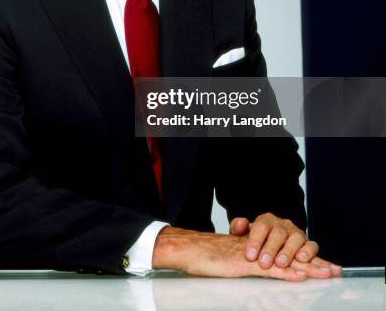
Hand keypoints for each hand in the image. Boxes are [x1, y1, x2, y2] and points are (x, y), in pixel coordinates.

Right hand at [152, 226, 338, 280]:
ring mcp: (252, 256)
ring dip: (307, 267)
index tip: (323, 265)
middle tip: (334, 269)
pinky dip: (285, 272)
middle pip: (290, 254)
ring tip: (326, 273)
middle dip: (314, 262)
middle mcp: (257, 249)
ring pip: (284, 261)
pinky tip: (298, 274)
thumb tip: (256, 267)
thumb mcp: (229, 259)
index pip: (284, 252)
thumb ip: (244, 261)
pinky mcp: (244, 264)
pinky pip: (268, 269)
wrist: (189, 249)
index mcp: (256, 248)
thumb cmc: (205, 256)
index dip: (304, 258)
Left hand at [229, 213, 341, 275]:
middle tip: (264, 263)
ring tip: (281, 263)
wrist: (272, 242)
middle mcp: (283, 225)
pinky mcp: (308, 244)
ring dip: (289, 251)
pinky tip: (302, 260)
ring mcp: (296, 233)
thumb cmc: (257, 241)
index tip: (249, 256)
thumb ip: (238, 228)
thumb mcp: (243, 235)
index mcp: (266, 220)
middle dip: (271, 249)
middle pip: (278, 233)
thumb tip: (240, 222)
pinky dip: (308, 252)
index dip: (255, 241)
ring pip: (296, 238)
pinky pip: (312, 245)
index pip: (261, 226)